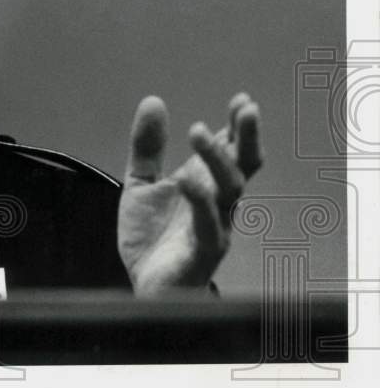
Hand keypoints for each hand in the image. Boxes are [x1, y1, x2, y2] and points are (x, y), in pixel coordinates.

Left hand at [118, 93, 261, 294]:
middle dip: (247, 137)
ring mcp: (215, 226)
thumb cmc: (152, 237)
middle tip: (246, 108)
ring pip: (230, 191)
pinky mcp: (202, 253)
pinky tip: (187, 181)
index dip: (239, 126)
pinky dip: (200, 203)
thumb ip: (147, 147)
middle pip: (243, 166)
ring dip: (218, 160)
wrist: (145, 287)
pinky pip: (209, 227)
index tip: (242, 100)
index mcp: (205, 184)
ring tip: (199, 130)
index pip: (232, 151)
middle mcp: (217, 203)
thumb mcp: (140, 183)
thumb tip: (153, 100)